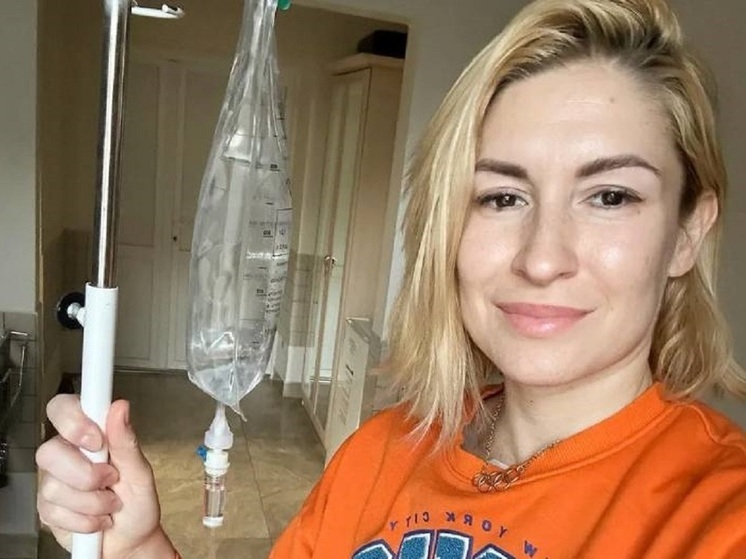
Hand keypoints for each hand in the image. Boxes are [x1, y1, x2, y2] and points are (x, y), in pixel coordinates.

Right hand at [36, 395, 175, 557]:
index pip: (62, 408)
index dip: (73, 421)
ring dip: (92, 501)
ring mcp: (53, 482)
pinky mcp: (47, 510)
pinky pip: (56, 513)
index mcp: (90, 435)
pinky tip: (97, 519)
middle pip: (50, 451)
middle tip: (111, 479)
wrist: (132, 539)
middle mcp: (67, 454)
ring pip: (53, 487)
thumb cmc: (137, 502)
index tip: (96, 439)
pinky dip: (85, 520)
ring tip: (110, 503)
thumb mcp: (140, 471)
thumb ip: (126, 441)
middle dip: (86, 473)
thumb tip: (120, 408)